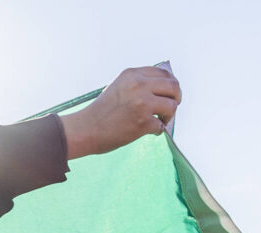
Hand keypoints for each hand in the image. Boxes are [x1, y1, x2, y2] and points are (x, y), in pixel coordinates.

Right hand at [61, 67, 181, 158]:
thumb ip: (138, 84)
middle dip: (176, 98)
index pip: (163, 73)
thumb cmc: (101, 112)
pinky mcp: (143, 122)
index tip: (168, 95)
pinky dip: (158, 130)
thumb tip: (164, 88)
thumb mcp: (119, 88)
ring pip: (172, 105)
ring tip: (159, 121)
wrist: (85, 130)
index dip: (170, 85)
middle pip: (174, 86)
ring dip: (169, 115)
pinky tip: (148, 132)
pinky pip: (161, 125)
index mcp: (132, 74)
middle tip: (170, 109)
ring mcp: (142, 103)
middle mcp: (139, 85)